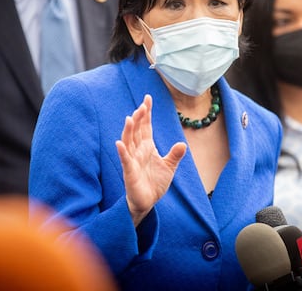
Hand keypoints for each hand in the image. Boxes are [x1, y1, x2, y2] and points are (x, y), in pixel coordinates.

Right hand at [115, 95, 186, 226]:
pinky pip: (125, 160)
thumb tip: (182, 144)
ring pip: (128, 141)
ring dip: (129, 130)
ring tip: (130, 118)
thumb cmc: (155, 183)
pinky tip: (119, 143)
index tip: (148, 98)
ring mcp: (132, 160)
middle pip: (137, 130)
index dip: (146, 113)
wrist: (148, 202)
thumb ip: (174, 155)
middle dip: (139, 117)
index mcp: (147, 147)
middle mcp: (138, 151)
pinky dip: (122, 151)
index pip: (146, 126)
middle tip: (142, 105)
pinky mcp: (129, 172)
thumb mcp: (169, 167)